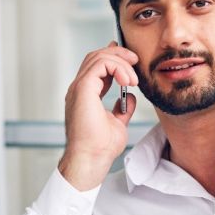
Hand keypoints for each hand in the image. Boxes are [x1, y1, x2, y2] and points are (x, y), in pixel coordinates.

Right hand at [59, 41, 138, 190]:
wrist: (91, 160)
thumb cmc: (100, 148)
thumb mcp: (118, 123)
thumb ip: (122, 108)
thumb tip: (129, 97)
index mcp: (85, 95)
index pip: (96, 66)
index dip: (114, 58)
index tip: (132, 61)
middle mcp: (79, 89)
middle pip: (96, 56)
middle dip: (118, 54)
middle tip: (135, 60)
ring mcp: (79, 88)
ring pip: (97, 57)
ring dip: (120, 61)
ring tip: (133, 78)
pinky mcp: (83, 89)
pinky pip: (100, 65)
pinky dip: (117, 67)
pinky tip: (128, 81)